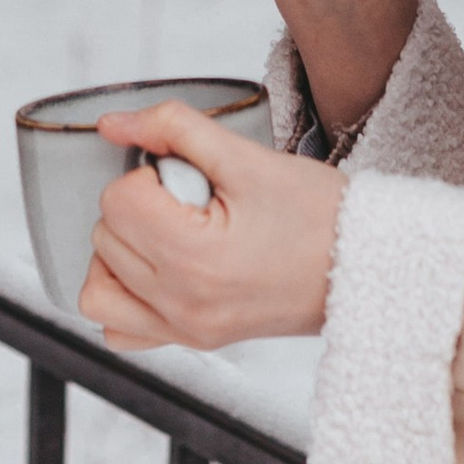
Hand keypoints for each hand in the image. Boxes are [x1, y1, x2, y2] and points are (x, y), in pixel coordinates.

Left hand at [77, 100, 345, 349]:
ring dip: (121, 250)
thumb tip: (111, 123)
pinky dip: (125, 296)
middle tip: (195, 202)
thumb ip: (173, 128)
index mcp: (194, 257)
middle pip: (105, 236)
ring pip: (97, 286)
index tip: (192, 179)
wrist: (365, 268)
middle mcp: (182, 304)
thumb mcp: (248, 158)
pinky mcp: (193, 341)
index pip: (117, 200)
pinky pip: (119, 329)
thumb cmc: (319, 214)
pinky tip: (160, 269)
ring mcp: (185, 330)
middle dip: (141, 206)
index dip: (150, 174)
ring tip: (170, 233)